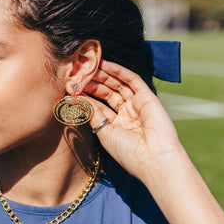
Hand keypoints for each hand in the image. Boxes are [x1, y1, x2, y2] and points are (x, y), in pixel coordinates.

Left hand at [85, 60, 183, 180]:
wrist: (153, 159)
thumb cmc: (128, 153)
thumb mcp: (104, 132)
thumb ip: (92, 113)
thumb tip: (74, 97)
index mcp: (116, 126)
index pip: (98, 106)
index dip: (85, 96)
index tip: (70, 88)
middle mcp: (127, 114)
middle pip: (107, 93)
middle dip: (93, 83)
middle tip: (78, 74)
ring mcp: (137, 105)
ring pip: (118, 85)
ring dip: (104, 75)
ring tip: (89, 66)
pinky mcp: (148, 98)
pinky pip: (132, 80)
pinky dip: (119, 71)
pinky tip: (106, 64)